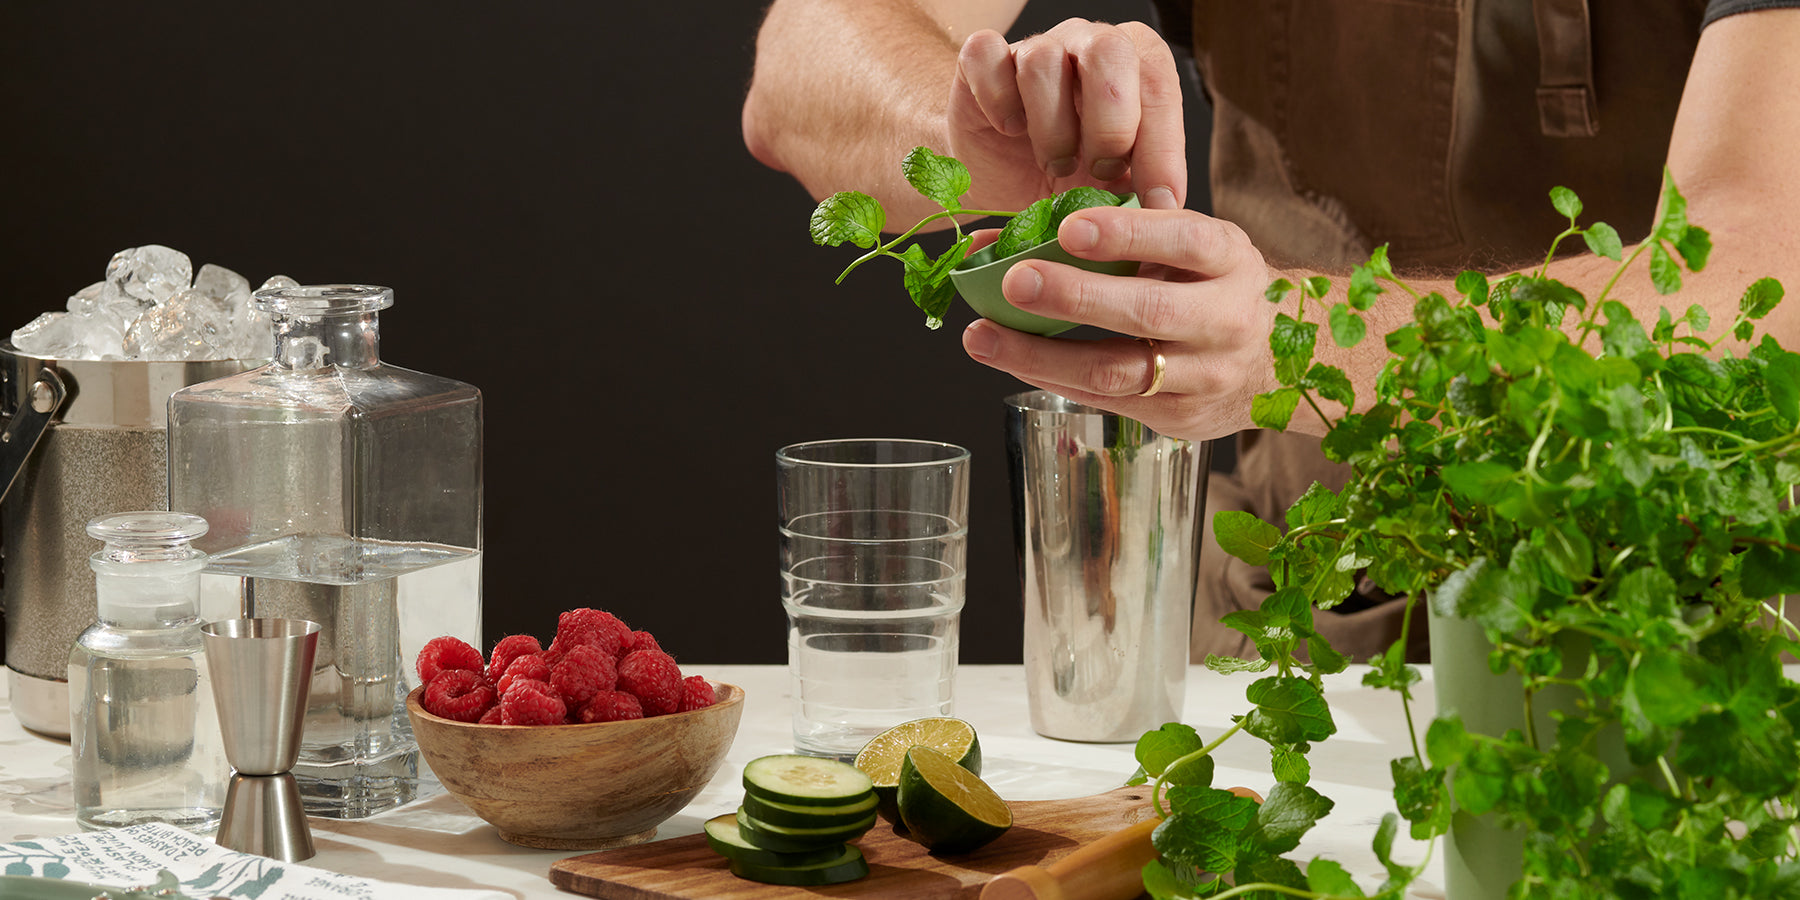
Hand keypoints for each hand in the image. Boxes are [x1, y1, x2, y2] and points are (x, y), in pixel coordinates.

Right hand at [948, 19, 1186, 213]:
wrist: (997, 178)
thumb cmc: (1063, 176)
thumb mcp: (1111, 187)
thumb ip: (1140, 185)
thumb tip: (1164, 207)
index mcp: (1134, 62)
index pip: (1159, 84)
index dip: (1163, 146)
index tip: (1159, 200)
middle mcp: (1086, 42)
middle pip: (1108, 51)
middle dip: (1111, 124)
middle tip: (1102, 171)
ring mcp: (1032, 46)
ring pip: (1043, 61)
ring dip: (1051, 128)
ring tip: (1055, 164)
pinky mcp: (979, 60)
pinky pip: (986, 55)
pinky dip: (998, 99)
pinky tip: (1009, 131)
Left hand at [960, 205, 1278, 441]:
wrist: (1285, 361)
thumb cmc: (1216, 287)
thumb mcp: (1194, 247)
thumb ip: (1124, 232)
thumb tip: (1011, 230)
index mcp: (1230, 261)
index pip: (1184, 241)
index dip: (1127, 233)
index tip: (1069, 226)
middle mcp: (1225, 319)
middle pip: (1148, 311)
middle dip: (1073, 297)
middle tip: (1013, 281)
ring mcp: (1204, 376)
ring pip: (1117, 371)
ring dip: (1040, 355)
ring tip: (983, 337)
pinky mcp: (1180, 419)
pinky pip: (1106, 400)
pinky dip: (1054, 378)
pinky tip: (1014, 362)